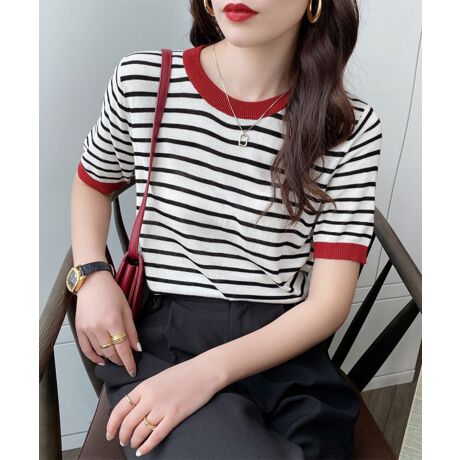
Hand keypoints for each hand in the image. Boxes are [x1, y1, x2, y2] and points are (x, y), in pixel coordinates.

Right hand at [75, 270, 140, 376]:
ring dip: (109, 358)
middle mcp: (99, 328)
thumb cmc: (112, 293)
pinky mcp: (79, 330)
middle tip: (126, 363)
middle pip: (111, 353)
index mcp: (114, 322)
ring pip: (100, 352)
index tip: (133, 371)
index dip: (129, 362)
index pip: (123, 349)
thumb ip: (132, 330)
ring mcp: (87, 330)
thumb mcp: (127, 309)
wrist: (92, 283)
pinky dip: (94, 357)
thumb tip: (136, 349)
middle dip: (120, 361)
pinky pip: (86, 350)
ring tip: (116, 358)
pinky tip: (102, 360)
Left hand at [106, 356, 222, 456]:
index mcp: (144, 387)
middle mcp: (150, 398)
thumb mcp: (158, 379)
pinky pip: (156, 436)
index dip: (112, 424)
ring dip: (134, 441)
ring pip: (140, 432)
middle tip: (123, 441)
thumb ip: (145, 393)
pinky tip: (143, 450)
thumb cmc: (183, 374)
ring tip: (134, 444)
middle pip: (128, 423)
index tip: (110, 433)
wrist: (204, 372)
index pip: (120, 408)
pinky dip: (147, 446)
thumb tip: (132, 409)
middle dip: (123, 436)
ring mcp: (162, 408)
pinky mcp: (174, 417)